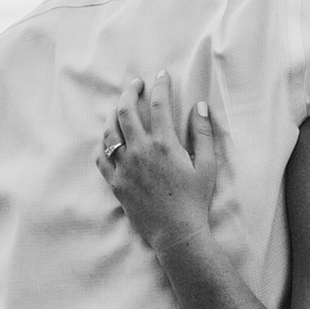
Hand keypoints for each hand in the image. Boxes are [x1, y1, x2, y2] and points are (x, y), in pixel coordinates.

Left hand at [96, 71, 218, 252]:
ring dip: (114, 114)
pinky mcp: (115, 182)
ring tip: (120, 107)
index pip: (158, 104)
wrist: (176, 232)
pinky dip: (103, 143)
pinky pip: (102, 157)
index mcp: (164, 143)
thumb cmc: (195, 200)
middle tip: (135, 84)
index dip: (160, 85)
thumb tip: (199, 107)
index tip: (161, 76)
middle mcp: (140, 151)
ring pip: (110, 131)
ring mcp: (124, 167)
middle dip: (130, 92)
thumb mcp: (207, 165)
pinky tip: (108, 138)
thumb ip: (204, 133)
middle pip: (126, 111)